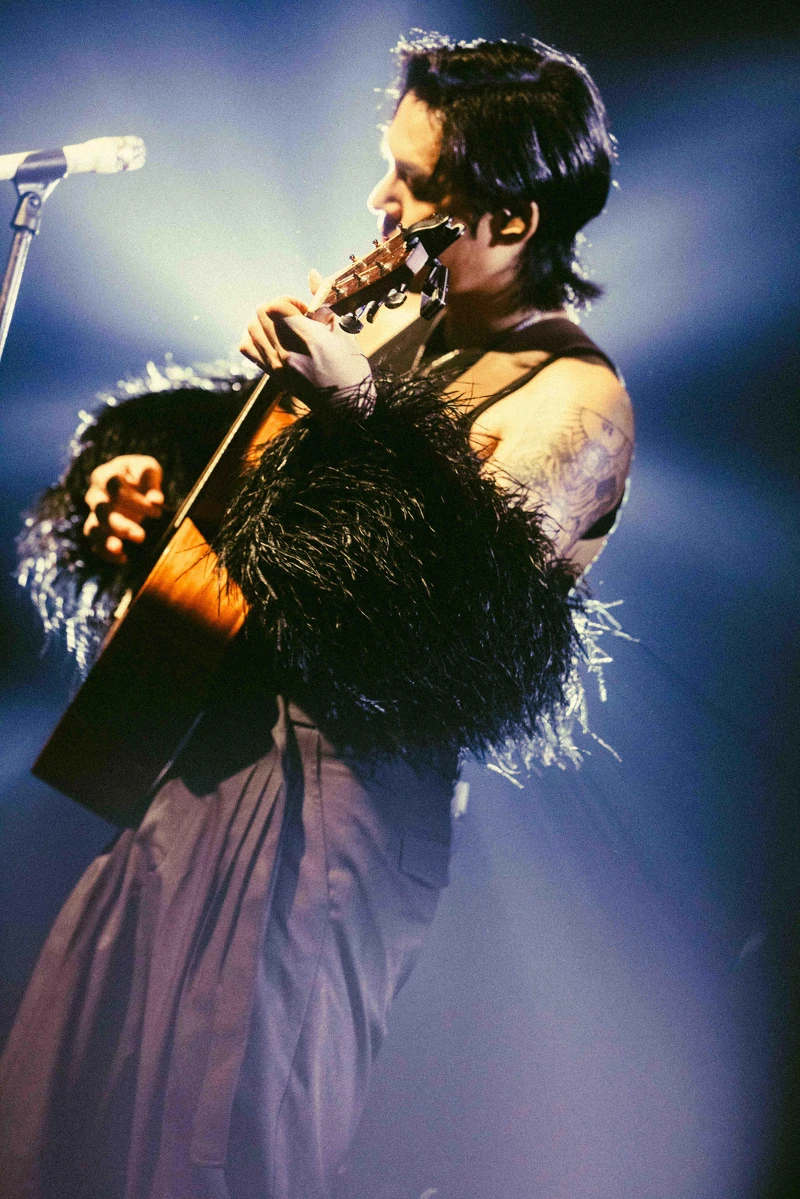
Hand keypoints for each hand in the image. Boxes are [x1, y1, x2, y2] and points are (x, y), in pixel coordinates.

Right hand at [83, 454, 163, 563]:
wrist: (133, 486)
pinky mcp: (98, 531)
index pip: (113, 486)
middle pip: (100, 510)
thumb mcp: (148, 469)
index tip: (156, 507)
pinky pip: (95, 544)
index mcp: (104, 475)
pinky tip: (123, 559)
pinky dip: (106, 553)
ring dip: (106, 540)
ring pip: (93, 528)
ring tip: (120, 549)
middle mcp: (95, 495)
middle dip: (120, 524)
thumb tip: (156, 500)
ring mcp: (94, 515)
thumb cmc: (140, 476)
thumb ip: (151, 481)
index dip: (133, 498)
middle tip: (141, 537)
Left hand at [239, 292, 375, 412]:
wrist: (347, 408)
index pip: (275, 305)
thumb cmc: (352, 369)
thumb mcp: (344, 331)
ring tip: (285, 329)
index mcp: (307, 339)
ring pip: (252, 328)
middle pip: (261, 312)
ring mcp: (277, 365)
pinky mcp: (273, 375)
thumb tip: (313, 273)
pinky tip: (271, 340)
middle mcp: (286, 351)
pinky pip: (247, 348)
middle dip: (278, 308)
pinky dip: (254, 338)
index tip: (305, 309)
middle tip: (297, 319)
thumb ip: (323, 301)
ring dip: (265, 321)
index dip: (289, 300)